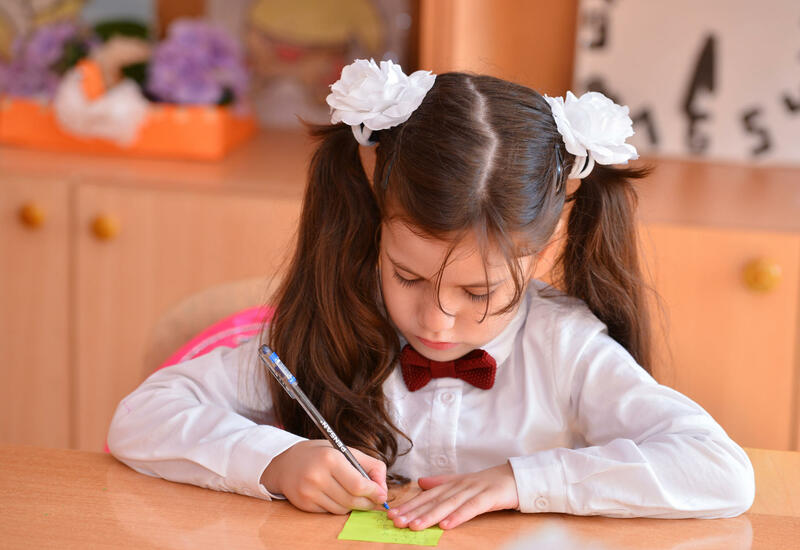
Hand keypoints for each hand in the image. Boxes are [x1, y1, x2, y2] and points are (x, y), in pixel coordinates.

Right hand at [260, 440, 387, 513]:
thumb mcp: (345, 450)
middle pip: (352, 500)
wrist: (286, 463)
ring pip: (343, 509)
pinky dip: (338, 507)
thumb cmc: (321, 455)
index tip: (382, 495)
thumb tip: (383, 489)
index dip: (374, 493)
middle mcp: (317, 476)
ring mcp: (309, 492)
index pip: (359, 485)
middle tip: (373, 500)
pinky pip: (330, 513)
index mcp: (330, 459)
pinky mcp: (304, 504)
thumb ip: (369, 465)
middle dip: (368, 503)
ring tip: (353, 494)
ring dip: (353, 505)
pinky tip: (336, 495)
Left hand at [386, 463, 518, 529]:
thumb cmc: (488, 484)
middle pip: (434, 500)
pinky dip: (458, 516)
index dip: (409, 505)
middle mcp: (460, 486)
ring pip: (449, 504)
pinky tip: (446, 525)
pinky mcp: (489, 497)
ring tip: (415, 526)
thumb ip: (442, 483)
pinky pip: (472, 508)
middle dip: (414, 512)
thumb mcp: (462, 483)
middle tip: (396, 521)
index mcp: (452, 484)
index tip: (392, 513)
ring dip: (431, 516)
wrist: (516, 477)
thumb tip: (420, 483)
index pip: (427, 496)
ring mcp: (474, 490)